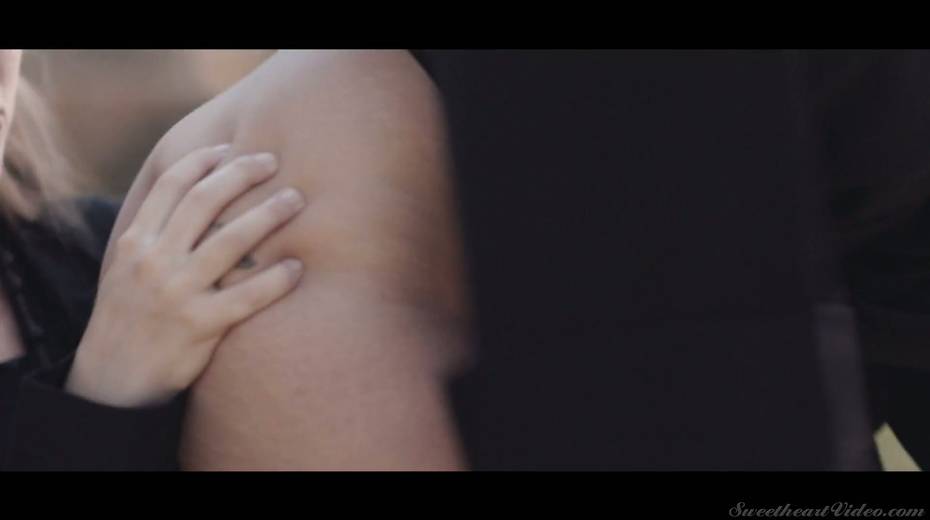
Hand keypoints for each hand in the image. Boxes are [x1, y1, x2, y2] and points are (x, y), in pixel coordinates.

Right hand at [67, 144, 305, 406]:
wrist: (113, 379)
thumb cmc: (129, 317)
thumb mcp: (126, 269)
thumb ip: (154, 235)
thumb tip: (194, 197)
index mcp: (136, 242)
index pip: (170, 186)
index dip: (203, 161)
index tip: (230, 147)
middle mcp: (154, 261)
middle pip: (205, 201)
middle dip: (241, 174)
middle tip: (273, 161)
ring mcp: (177, 293)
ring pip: (230, 240)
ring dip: (268, 214)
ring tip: (296, 199)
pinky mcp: (200, 326)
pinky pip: (246, 296)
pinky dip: (275, 279)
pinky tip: (297, 267)